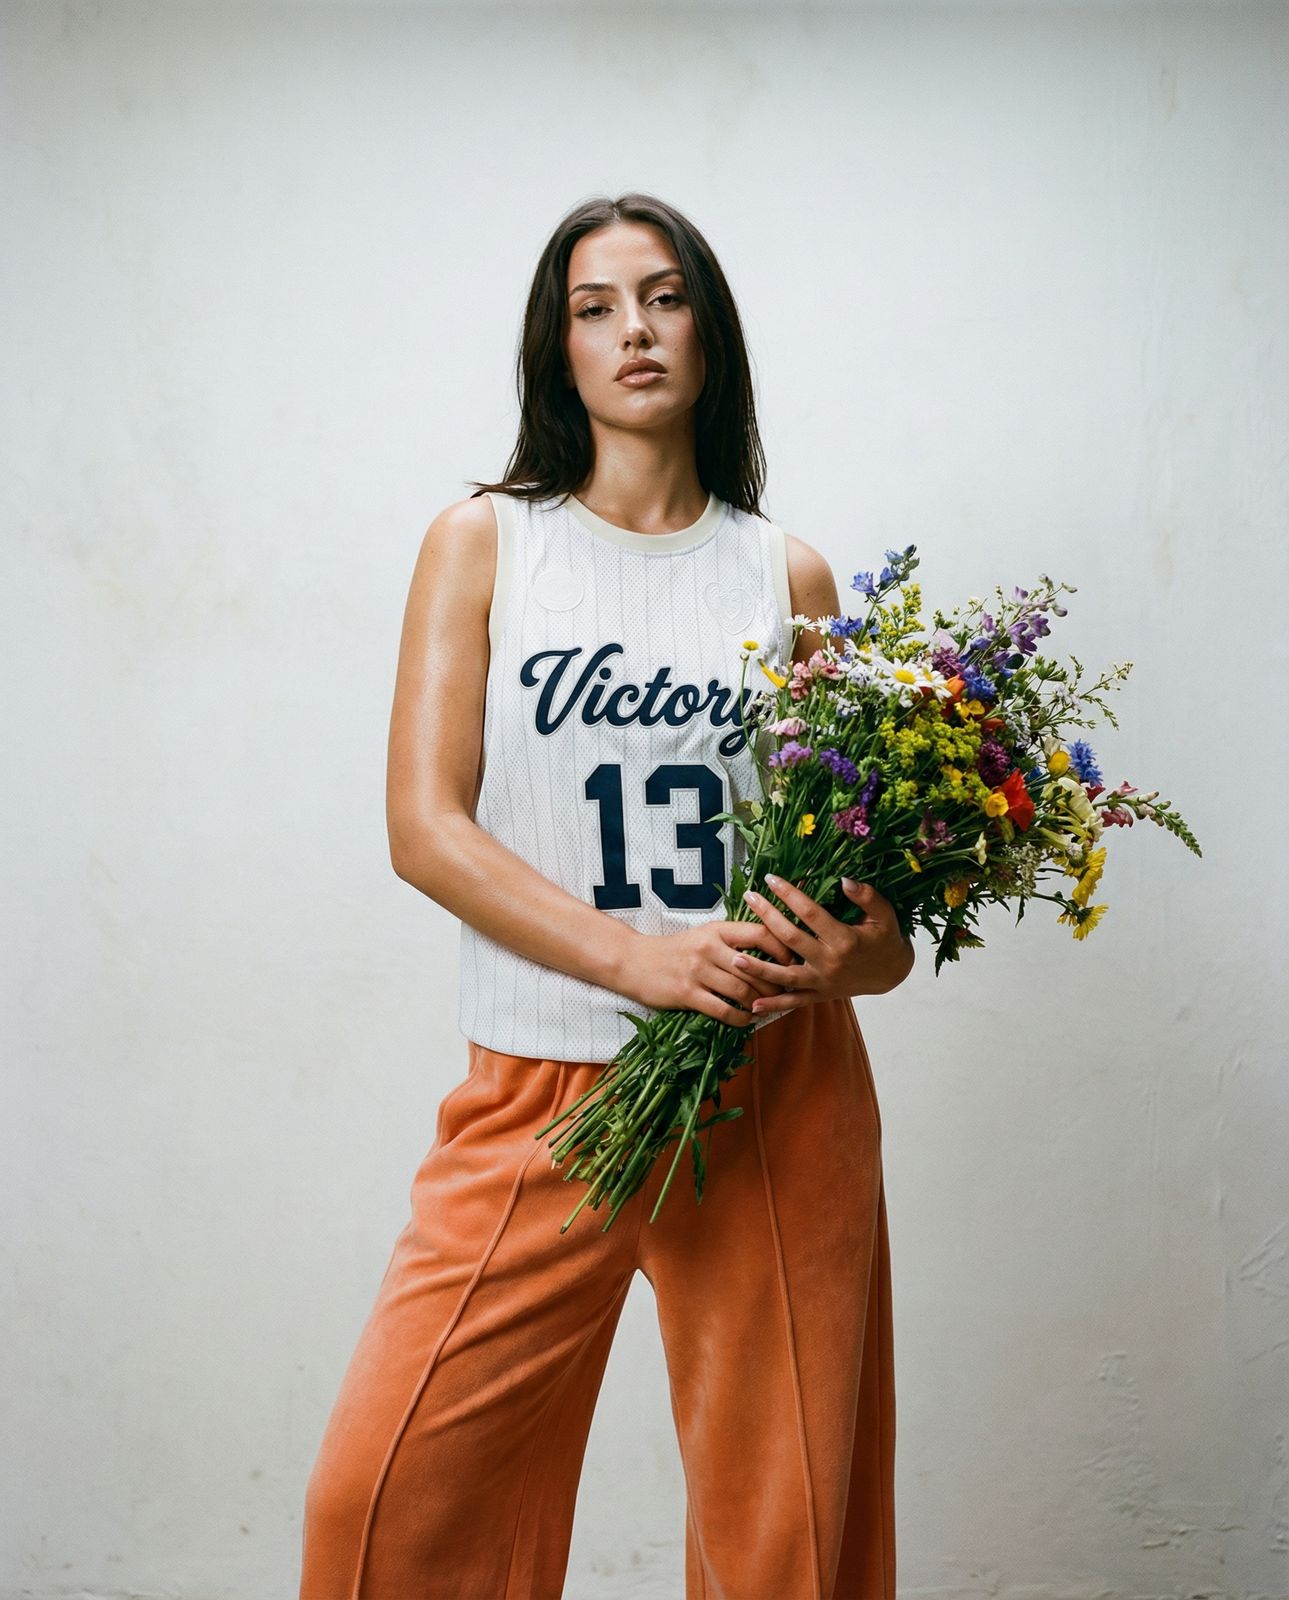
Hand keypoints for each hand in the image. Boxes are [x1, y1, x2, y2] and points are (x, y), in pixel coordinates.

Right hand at [623, 918, 798, 1026]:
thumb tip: (770, 952)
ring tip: (768, 1008)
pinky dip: (741, 1019)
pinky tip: (747, 1020)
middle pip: (756, 968)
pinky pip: (723, 1010)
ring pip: (742, 991)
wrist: (634, 961)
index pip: (760, 934)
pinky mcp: (687, 994)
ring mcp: (697, 971)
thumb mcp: (704, 936)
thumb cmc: (675, 950)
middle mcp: (709, 948)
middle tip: (787, 994)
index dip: (782, 949)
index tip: (792, 963)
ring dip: (760, 1003)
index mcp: (717, 930)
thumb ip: (732, 941)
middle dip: (776, 984)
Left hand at [732, 875, 914, 1017]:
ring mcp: (823, 982)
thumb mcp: (885, 914)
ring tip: (735, 957)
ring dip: (759, 967)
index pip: (810, 913)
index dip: (789, 894)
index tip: (771, 879)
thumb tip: (844, 880)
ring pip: (785, 976)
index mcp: (845, 939)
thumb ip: (867, 896)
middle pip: (791, 939)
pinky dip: (774, 1005)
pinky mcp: (820, 995)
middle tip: (749, 898)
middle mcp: (830, 962)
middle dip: (767, 917)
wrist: (892, 974)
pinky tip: (752, 1006)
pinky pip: (794, 1002)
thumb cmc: (886, 939)